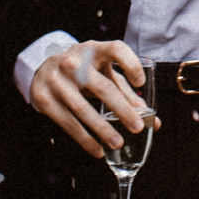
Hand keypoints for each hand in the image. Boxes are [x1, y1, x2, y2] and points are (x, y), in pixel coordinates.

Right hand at [28, 39, 151, 158]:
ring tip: (118, 143)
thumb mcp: (103, 72)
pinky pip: (67, 122)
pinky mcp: (44, 99)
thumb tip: (154, 119)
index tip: (140, 83)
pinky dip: (85, 139)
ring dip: (103, 129)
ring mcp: (56, 80)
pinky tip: (98, 149)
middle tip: (137, 127)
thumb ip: (127, 92)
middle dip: (122, 109)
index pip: (115, 49)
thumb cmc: (84, 69)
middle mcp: (73, 62)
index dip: (130, 64)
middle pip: (102, 87)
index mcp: (94, 50)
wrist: (44, 68)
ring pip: (82, 108)